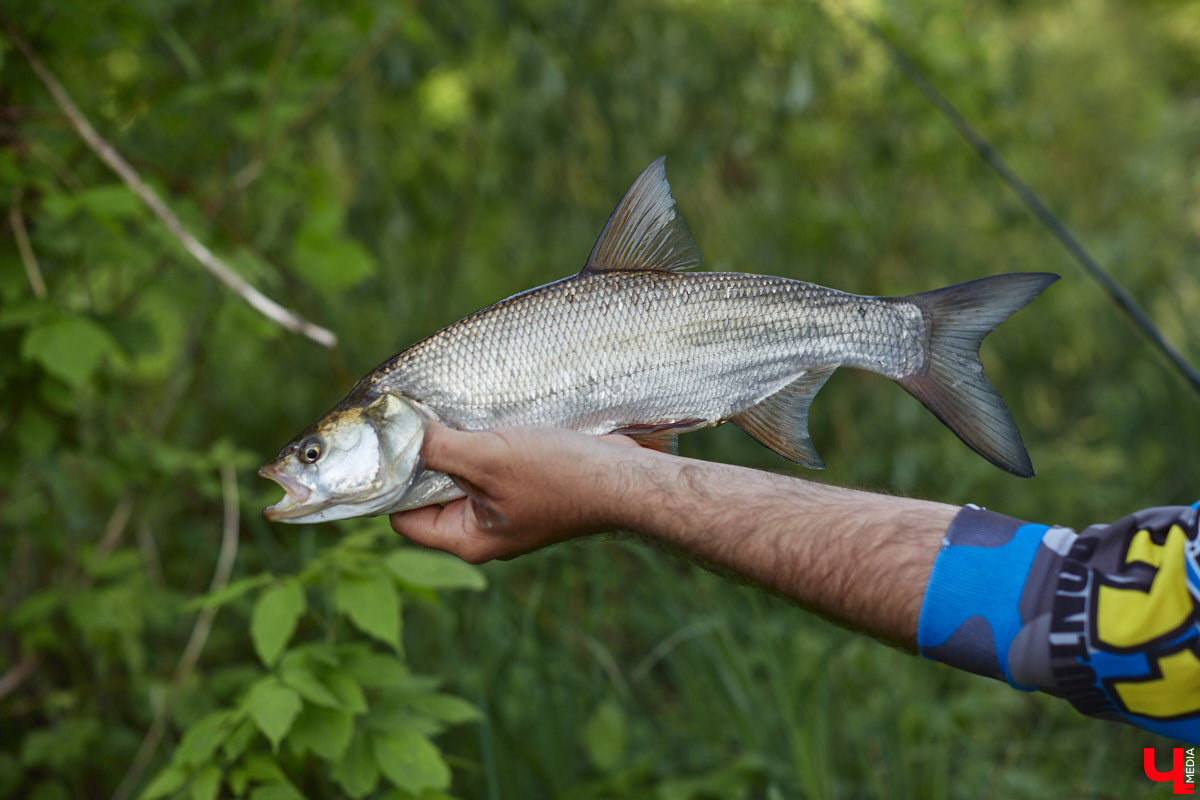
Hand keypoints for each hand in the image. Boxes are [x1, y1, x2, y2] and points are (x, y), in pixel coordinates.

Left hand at [389, 423, 645, 562]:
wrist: (627, 479)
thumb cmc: (560, 476)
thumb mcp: (489, 457)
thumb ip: (438, 448)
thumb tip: (397, 434)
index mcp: (468, 540)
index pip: (403, 518)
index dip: (390, 482)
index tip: (389, 444)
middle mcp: (485, 531)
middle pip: (432, 493)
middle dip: (427, 457)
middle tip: (420, 418)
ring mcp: (508, 510)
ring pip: (464, 474)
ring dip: (459, 444)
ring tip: (455, 413)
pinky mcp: (529, 488)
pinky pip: (493, 464)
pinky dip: (486, 442)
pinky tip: (487, 416)